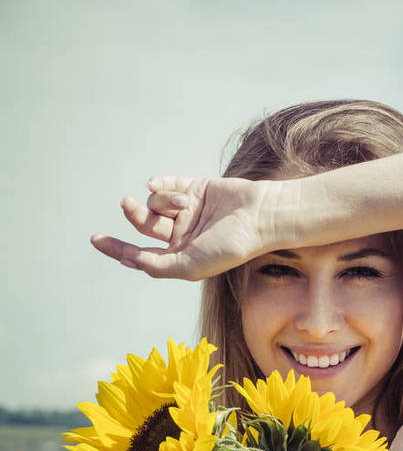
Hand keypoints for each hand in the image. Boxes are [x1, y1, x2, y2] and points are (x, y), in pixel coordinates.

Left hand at [91, 175, 285, 279]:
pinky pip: (168, 184)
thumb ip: (158, 266)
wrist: (259, 216)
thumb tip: (130, 261)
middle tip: (127, 204)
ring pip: (157, 203)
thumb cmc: (229, 246)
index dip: (117, 248)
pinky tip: (158, 184)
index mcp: (181, 257)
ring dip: (163, 201)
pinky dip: (160, 183)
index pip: (141, 254)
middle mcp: (183, 235)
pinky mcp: (196, 189)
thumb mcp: (190, 266)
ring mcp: (189, 211)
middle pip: (146, 225)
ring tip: (183, 202)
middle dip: (134, 215)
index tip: (95, 239)